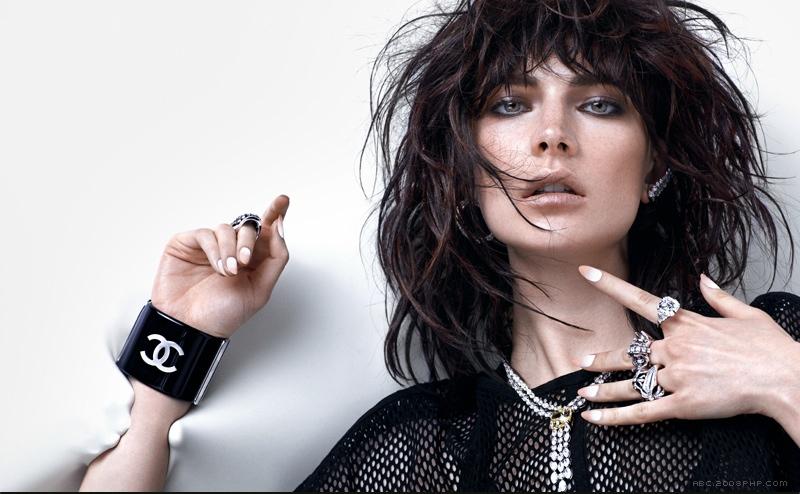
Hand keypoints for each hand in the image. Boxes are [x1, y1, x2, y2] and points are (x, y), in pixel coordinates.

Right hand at [149, 195, 289, 338]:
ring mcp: (209, 246)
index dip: (275, 212)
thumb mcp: (260, 290)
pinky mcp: (186, 244)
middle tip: (245, 261)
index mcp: (252, 259)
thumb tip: (279, 228)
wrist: (192, 327)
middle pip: (249, 227)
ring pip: (227, 228)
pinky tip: (216, 267)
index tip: (283, 200)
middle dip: (249, 241)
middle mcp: (231, 249)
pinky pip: (206, 234)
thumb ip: (276, 258)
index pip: (266, 230)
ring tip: (228, 272)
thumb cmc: (223, 314)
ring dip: (230, 250)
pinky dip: (214, 249)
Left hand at [572, 265, 798, 425]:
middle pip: (629, 352)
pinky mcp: (683, 404)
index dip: (611, 286)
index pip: (641, 300)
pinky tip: (594, 418)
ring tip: (583, 392)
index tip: (587, 273)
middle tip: (582, 359)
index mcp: (686, 324)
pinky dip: (615, 417)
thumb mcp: (745, 314)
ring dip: (603, 389)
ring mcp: (677, 377)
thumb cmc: (770, 349)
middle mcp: (675, 348)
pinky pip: (642, 412)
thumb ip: (718, 297)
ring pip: (630, 383)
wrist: (784, 379)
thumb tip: (703, 279)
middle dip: (602, 358)